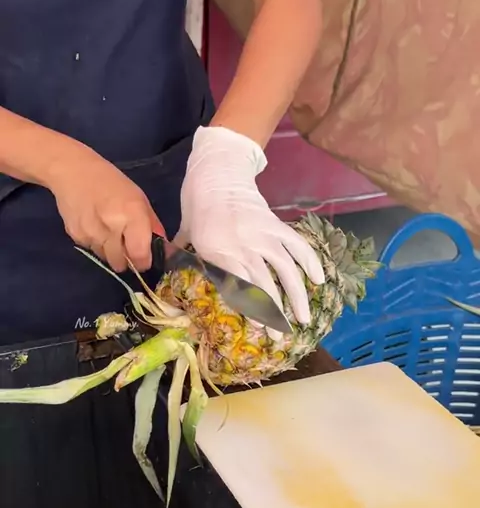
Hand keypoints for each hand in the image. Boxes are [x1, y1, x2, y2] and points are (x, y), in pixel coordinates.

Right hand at [49, 145, 163, 271]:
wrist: (71, 171)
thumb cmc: (110, 182)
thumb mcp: (138, 198)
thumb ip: (151, 225)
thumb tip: (162, 248)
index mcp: (131, 214)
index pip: (139, 255)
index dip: (144, 262)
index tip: (144, 259)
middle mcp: (111, 226)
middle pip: (121, 263)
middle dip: (126, 260)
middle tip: (126, 245)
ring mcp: (90, 233)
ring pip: (106, 259)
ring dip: (110, 252)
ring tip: (108, 231)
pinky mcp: (75, 236)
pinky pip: (91, 250)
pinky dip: (96, 244)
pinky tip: (94, 226)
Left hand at [178, 126, 323, 325]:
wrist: (216, 171)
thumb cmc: (196, 207)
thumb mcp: (188, 238)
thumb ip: (191, 263)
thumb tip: (188, 288)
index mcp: (216, 250)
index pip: (236, 287)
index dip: (250, 309)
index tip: (257, 329)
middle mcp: (242, 244)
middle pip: (263, 285)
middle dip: (273, 314)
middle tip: (280, 336)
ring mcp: (263, 234)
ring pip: (286, 270)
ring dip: (297, 296)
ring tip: (303, 319)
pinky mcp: (277, 225)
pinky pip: (298, 245)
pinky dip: (310, 262)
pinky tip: (319, 280)